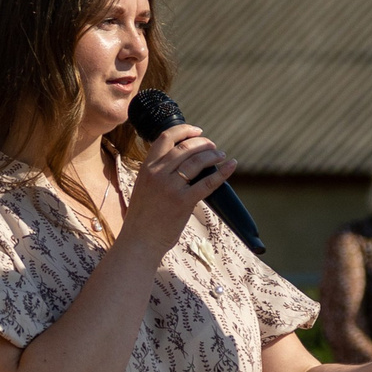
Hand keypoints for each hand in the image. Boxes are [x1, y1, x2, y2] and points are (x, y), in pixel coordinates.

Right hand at [120, 124, 234, 254]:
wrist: (139, 241)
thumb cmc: (143, 218)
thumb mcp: (143, 188)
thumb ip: (157, 173)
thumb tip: (181, 163)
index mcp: (146, 168)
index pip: (165, 138)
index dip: (184, 130)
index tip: (197, 130)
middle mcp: (157, 173)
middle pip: (185, 147)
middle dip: (203, 143)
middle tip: (213, 147)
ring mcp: (170, 187)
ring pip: (197, 161)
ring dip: (213, 155)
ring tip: (221, 155)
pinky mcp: (183, 202)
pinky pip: (207, 182)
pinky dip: (222, 172)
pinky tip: (231, 165)